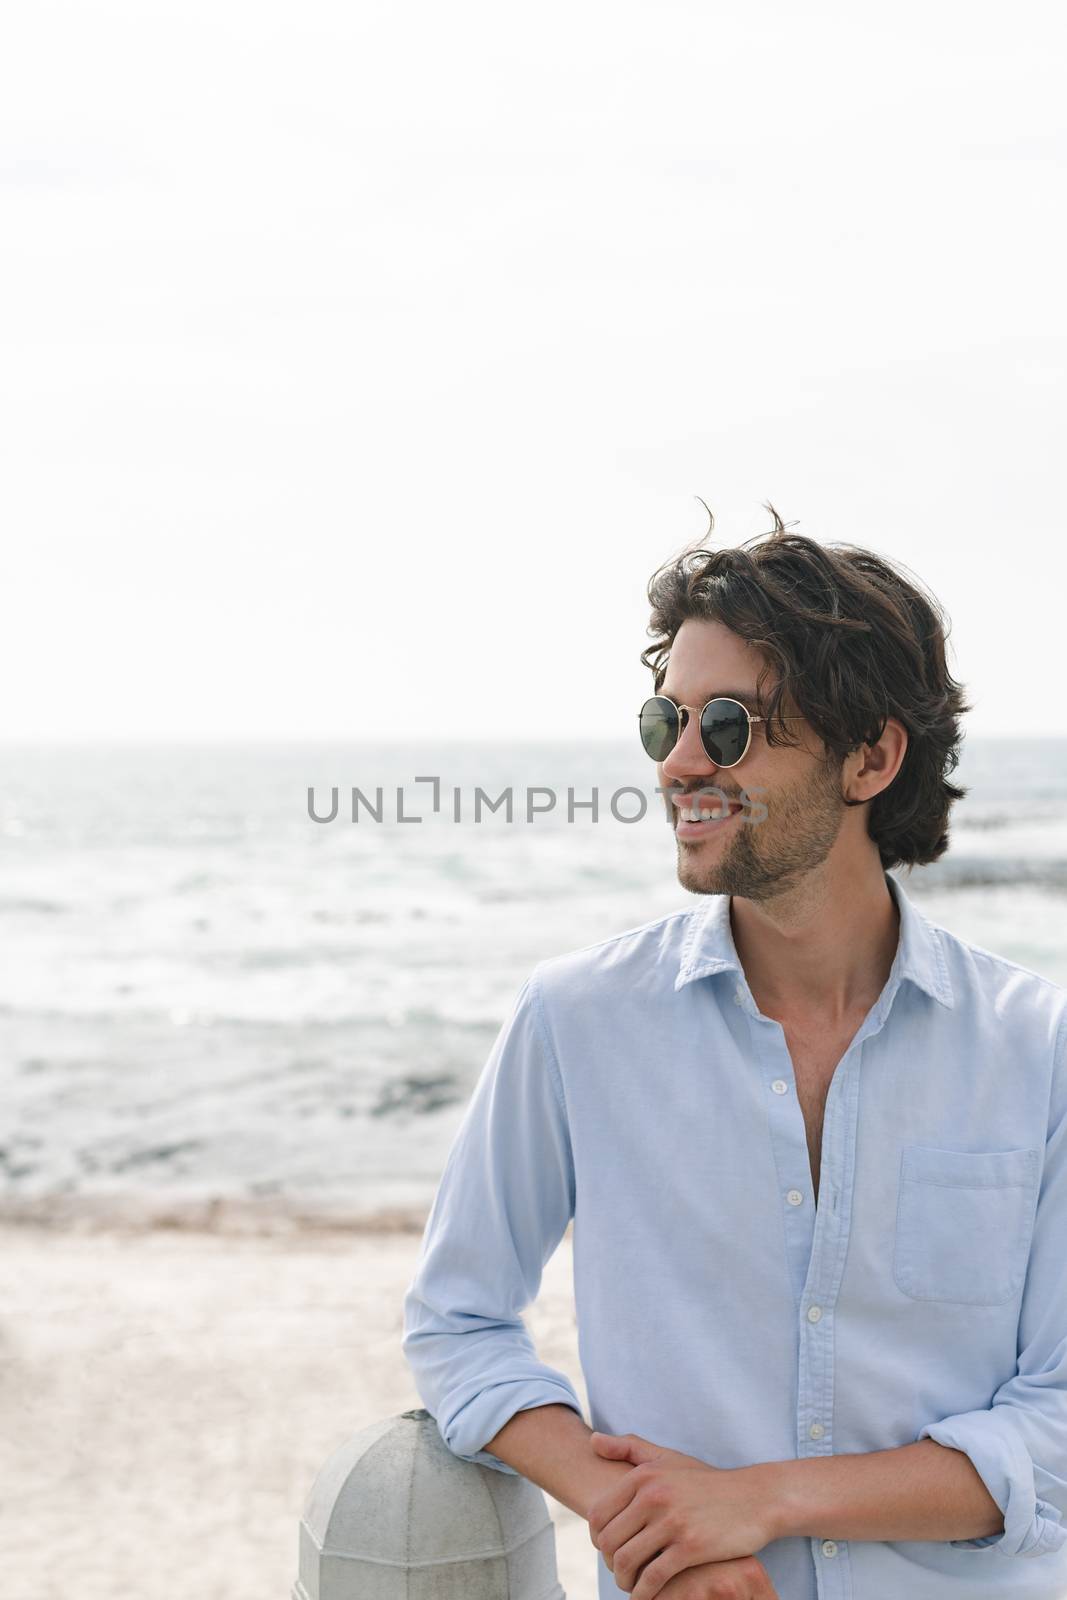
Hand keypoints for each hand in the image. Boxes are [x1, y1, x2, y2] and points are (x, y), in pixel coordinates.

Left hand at [586, 1432, 775, 1599]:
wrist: (754, 1499)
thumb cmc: (707, 1482)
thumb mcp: (668, 1458)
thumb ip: (628, 1448)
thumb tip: (592, 1443)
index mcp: (644, 1475)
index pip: (598, 1514)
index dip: (596, 1538)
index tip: (609, 1550)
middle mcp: (653, 1495)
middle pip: (609, 1540)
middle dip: (609, 1563)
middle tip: (620, 1572)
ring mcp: (672, 1522)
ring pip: (626, 1561)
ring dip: (623, 1581)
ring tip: (631, 1587)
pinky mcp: (690, 1548)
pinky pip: (653, 1578)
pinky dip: (643, 1594)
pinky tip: (646, 1598)